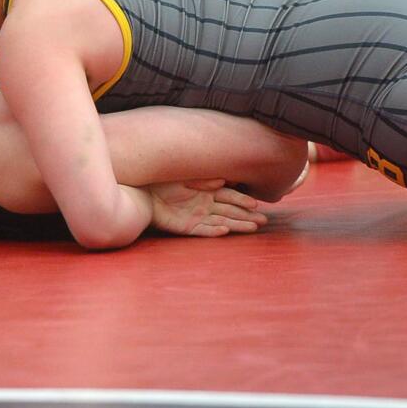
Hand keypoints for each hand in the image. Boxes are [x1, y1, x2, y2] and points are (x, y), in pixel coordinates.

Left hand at [148, 178, 267, 236]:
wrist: (143, 190)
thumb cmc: (165, 179)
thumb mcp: (187, 176)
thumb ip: (204, 179)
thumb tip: (223, 180)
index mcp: (208, 191)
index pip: (230, 196)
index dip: (243, 200)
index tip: (256, 204)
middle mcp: (206, 205)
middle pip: (231, 211)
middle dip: (247, 216)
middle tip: (263, 221)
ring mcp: (198, 217)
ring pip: (222, 222)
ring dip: (237, 225)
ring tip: (253, 228)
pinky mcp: (187, 227)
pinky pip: (204, 230)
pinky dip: (215, 231)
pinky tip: (226, 231)